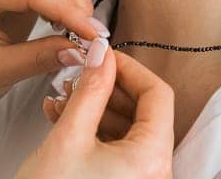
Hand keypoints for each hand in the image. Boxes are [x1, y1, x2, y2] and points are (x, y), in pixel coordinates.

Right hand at [16, 47, 174, 178]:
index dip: (130, 69)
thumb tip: (102, 55)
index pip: (158, 95)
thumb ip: (90, 90)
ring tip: (63, 97)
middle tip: (80, 75)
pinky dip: (93, 131)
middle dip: (108, 89)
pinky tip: (62, 118)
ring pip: (127, 130)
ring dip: (96, 108)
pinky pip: (117, 150)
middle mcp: (154, 173)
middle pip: (144, 112)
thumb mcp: (69, 136)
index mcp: (152, 158)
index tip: (103, 57)